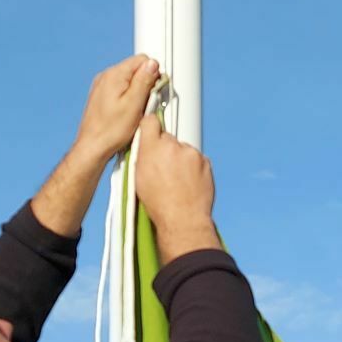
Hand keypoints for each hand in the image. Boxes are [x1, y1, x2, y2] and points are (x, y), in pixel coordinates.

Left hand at [72, 55, 161, 165]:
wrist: (93, 147)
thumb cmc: (111, 130)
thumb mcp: (134, 105)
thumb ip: (144, 81)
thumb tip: (153, 64)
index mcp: (114, 75)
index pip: (142, 60)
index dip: (154, 75)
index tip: (154, 92)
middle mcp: (106, 77)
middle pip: (136, 70)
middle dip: (145, 85)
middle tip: (144, 106)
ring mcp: (102, 86)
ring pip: (129, 81)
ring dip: (137, 94)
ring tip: (135, 112)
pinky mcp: (102, 96)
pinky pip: (121, 91)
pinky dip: (128, 100)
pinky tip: (128, 114)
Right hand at [131, 112, 220, 254]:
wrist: (183, 219)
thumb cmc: (158, 204)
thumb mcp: (137, 179)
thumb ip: (142, 156)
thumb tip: (144, 145)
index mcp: (150, 149)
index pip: (150, 122)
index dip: (150, 126)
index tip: (151, 129)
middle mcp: (171, 147)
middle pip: (168, 138)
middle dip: (166, 148)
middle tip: (164, 168)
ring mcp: (190, 153)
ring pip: (183, 149)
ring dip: (181, 159)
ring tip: (177, 180)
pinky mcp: (204, 160)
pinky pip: (196, 159)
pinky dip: (193, 167)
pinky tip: (188, 182)